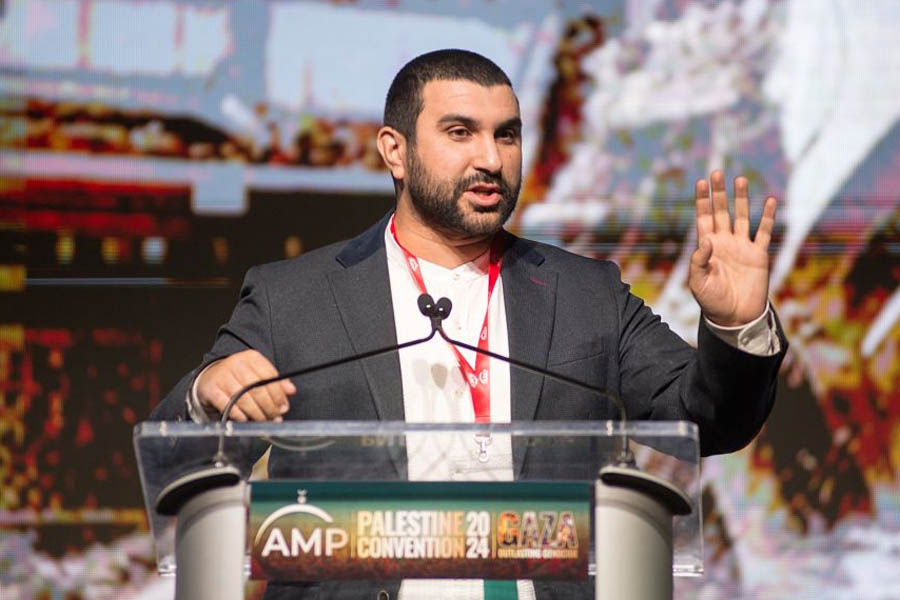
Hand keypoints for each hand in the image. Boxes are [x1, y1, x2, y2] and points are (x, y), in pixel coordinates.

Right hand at [196, 349, 295, 421]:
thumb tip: (291, 390)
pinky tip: (246, 419)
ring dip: (256, 413)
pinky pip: (228, 405)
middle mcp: (236, 364)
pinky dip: (239, 415)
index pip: (270, 376)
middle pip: (258, 388)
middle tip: (275, 417)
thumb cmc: (239, 378)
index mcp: (251, 358)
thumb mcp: (258, 374)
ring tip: (263, 420)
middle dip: (269, 406)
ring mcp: (223, 376)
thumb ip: (276, 383)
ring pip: (244, 398)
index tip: (283, 406)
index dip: (278, 394)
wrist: (210, 377)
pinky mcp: (211, 388)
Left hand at [689, 170, 776, 326]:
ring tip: (740, 180)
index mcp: (707, 247)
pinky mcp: (759, 255)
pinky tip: (769, 201)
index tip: (700, 182)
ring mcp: (742, 247)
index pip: (703, 218)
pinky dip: (768, 217)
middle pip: (721, 212)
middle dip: (719, 193)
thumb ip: (699, 261)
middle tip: (716, 173)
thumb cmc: (712, 301)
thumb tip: (706, 239)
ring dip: (741, 199)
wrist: (735, 317)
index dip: (702, 201)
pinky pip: (764, 232)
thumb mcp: (698, 283)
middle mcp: (724, 242)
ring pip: (742, 217)